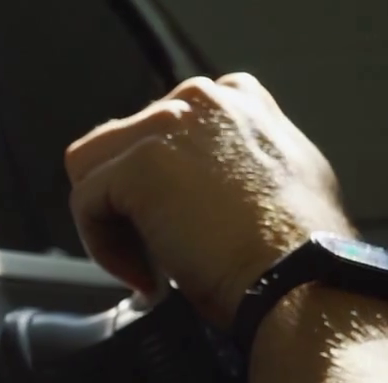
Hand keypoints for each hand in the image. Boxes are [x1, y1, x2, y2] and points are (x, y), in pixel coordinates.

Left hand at [65, 74, 351, 328]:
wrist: (301, 278)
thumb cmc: (299, 254)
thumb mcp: (286, 184)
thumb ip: (241, 168)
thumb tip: (209, 192)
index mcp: (239, 100)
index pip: (165, 130)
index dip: (159, 184)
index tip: (175, 225)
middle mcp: (201, 100)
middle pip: (123, 144)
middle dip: (130, 201)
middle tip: (158, 253)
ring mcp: (167, 126)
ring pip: (92, 167)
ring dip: (109, 220)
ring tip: (146, 266)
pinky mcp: (138, 164)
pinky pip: (86, 202)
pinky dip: (103, 247)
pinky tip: (145, 278)